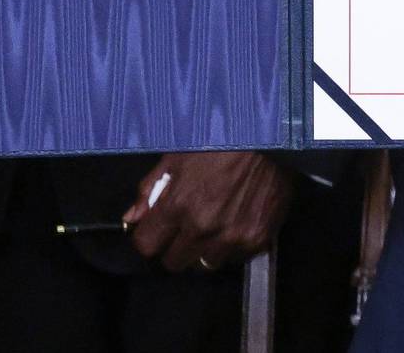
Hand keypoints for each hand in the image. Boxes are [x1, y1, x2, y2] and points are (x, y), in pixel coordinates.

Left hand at [123, 152, 294, 271]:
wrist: (271, 139)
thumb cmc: (220, 142)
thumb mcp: (177, 157)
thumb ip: (150, 190)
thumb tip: (132, 218)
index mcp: (178, 205)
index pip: (146, 246)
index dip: (149, 237)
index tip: (158, 230)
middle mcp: (202, 227)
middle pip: (174, 262)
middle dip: (175, 247)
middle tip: (187, 227)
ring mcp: (232, 237)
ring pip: (204, 264)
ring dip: (203, 250)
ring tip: (213, 227)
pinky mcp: (257, 239)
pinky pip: (234, 258)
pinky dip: (231, 247)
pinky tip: (236, 224)